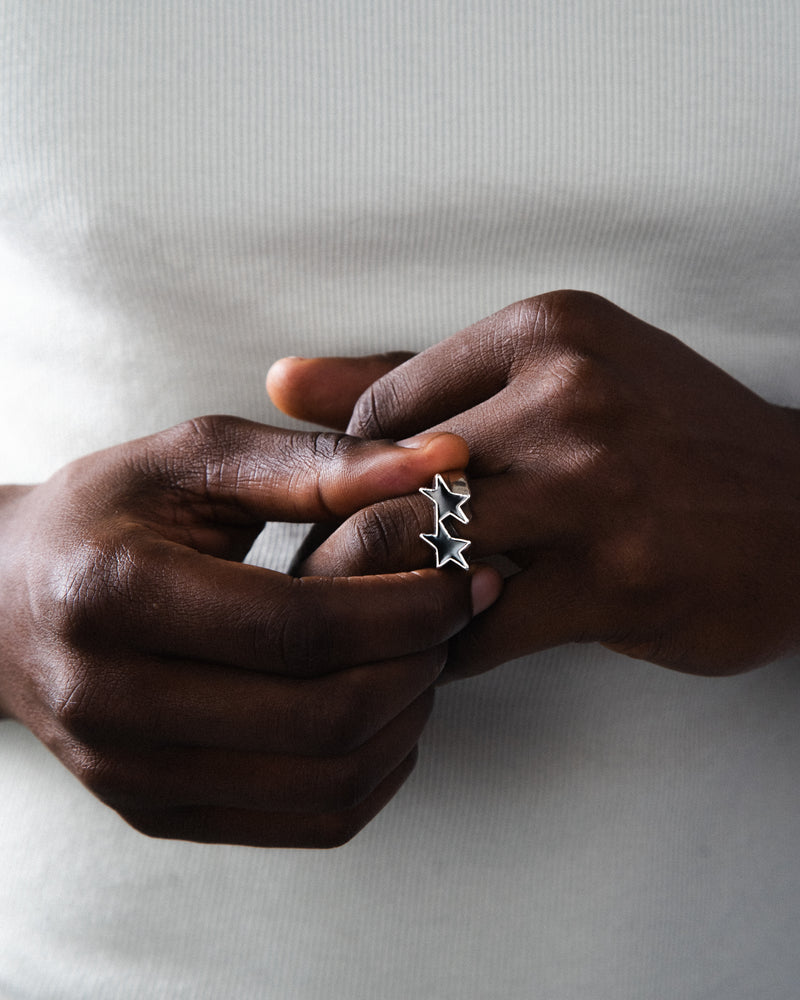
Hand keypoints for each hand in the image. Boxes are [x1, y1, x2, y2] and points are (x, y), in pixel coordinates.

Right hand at [0, 416, 499, 845]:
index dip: (404, 605)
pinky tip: (386, 714)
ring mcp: (132, 774)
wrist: (4, 602)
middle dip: (419, 664)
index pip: (297, 627)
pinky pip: (305, 823)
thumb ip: (315, 463)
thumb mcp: (195, 461)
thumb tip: (437, 465)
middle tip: (454, 614)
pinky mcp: (156, 812)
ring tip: (423, 657)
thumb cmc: (105, 516)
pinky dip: (375, 773)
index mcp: (116, 595)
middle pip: (320, 717)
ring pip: (324, 782)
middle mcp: (112, 702)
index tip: (462, 575)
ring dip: (407, 720)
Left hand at [268, 291, 799, 678]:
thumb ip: (418, 377)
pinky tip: (446, 651)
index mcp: (546, 331)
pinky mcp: (618, 581)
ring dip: (384, 603)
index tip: (349, 520)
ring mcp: (597, 488)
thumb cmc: (669, 442)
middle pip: (388, 483)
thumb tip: (281, 380)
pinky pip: (481, 629)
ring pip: (423, 554)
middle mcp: (570, 395)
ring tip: (375, 622)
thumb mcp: (560, 375)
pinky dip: (446, 651)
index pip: (381, 410)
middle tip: (324, 588)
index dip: (351, 478)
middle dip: (342, 548)